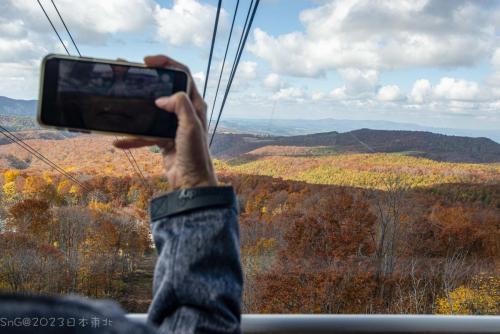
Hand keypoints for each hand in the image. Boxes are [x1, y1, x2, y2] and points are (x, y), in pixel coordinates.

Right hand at [113, 55, 216, 189]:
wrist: (191, 183)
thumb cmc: (195, 154)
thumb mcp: (190, 126)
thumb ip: (180, 106)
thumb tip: (161, 98)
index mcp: (195, 105)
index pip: (182, 74)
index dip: (166, 63)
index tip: (147, 62)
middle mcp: (185, 112)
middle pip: (163, 89)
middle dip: (146, 82)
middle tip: (127, 75)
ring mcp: (172, 126)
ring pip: (151, 111)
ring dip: (135, 109)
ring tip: (118, 101)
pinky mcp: (163, 140)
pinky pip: (145, 134)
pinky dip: (132, 137)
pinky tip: (118, 141)